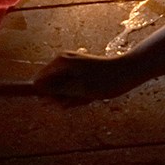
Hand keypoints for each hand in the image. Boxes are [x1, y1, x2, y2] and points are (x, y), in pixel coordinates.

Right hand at [31, 49, 149, 102]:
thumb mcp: (79, 88)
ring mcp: (71, 65)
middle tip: (79, 99)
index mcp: (60, 62)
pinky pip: (72, 87)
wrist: (129, 71)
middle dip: (63, 97)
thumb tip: (36, 88)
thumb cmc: (105, 80)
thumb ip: (56, 89)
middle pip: (51, 85)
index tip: (56, 104)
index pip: (40, 80)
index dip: (46, 95)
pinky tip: (91, 96)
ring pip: (63, 89)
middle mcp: (63, 61)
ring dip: (73, 98)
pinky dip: (80, 95)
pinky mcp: (79, 71)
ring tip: (88, 97)